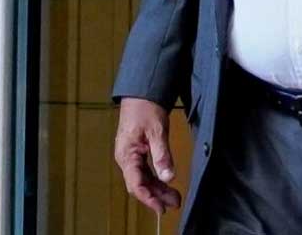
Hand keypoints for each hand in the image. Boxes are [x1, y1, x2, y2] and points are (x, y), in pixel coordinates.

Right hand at [114, 97, 181, 213]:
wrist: (141, 93)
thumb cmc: (145, 109)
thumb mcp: (157, 131)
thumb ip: (162, 154)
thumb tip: (168, 176)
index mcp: (127, 155)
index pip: (136, 184)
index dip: (148, 198)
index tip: (161, 208)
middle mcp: (126, 159)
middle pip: (140, 184)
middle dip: (156, 196)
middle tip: (175, 203)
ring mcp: (131, 156)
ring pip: (143, 178)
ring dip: (157, 188)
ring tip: (174, 197)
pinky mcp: (137, 152)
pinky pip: (145, 170)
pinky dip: (156, 178)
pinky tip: (166, 183)